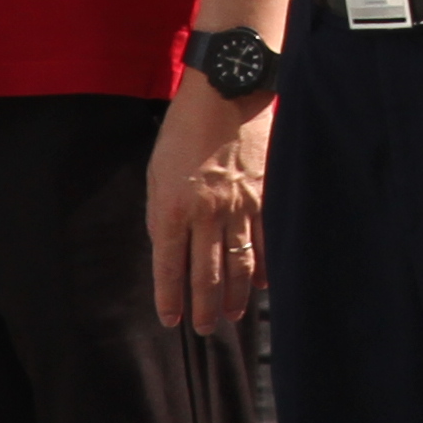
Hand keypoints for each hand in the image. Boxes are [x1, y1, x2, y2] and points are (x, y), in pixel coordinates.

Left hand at [146, 82, 274, 330]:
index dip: (169, 298)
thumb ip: (161, 214)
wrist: (225, 93)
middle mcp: (205, 214)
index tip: (171, 320)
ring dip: (234, 294)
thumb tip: (170, 248)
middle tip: (203, 328)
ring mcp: (239, 205)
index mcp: (172, 208)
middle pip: (205, 274)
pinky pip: (266, 237)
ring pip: (238, 262)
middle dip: (203, 306)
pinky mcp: (263, 193)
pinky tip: (264, 284)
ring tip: (231, 315)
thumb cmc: (183, 131)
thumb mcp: (156, 173)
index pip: (169, 267)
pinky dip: (265, 264)